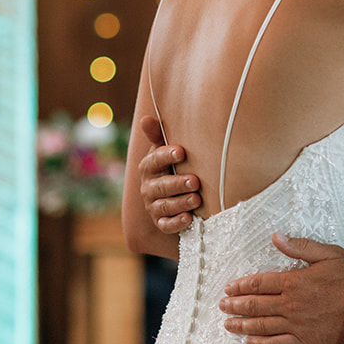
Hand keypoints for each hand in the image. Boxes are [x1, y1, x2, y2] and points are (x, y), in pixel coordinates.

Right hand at [137, 115, 200, 232]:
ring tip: (197, 199)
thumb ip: (159, 135)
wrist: (174, 193)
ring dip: (181, 203)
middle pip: (160, 186)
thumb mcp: (167, 150)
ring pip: (165, 206)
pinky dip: (177, 223)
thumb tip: (146, 118)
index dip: (166, 156)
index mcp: (149, 167)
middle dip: (177, 184)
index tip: (182, 152)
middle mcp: (148, 187)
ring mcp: (154, 206)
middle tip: (195, 181)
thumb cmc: (173, 165)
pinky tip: (189, 218)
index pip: (154, 161)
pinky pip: (167, 225)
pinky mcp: (161, 222)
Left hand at [220, 234, 343, 343]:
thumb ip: (300, 247)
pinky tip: (249, 343)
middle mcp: (290, 305)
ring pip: (261, 326)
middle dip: (235, 305)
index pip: (259, 283)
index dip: (241, 285)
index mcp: (294, 282)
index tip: (228, 287)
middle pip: (255, 305)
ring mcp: (296, 325)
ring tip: (228, 325)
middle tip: (222, 306)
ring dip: (241, 325)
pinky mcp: (304, 341)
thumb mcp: (328, 253)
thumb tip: (277, 238)